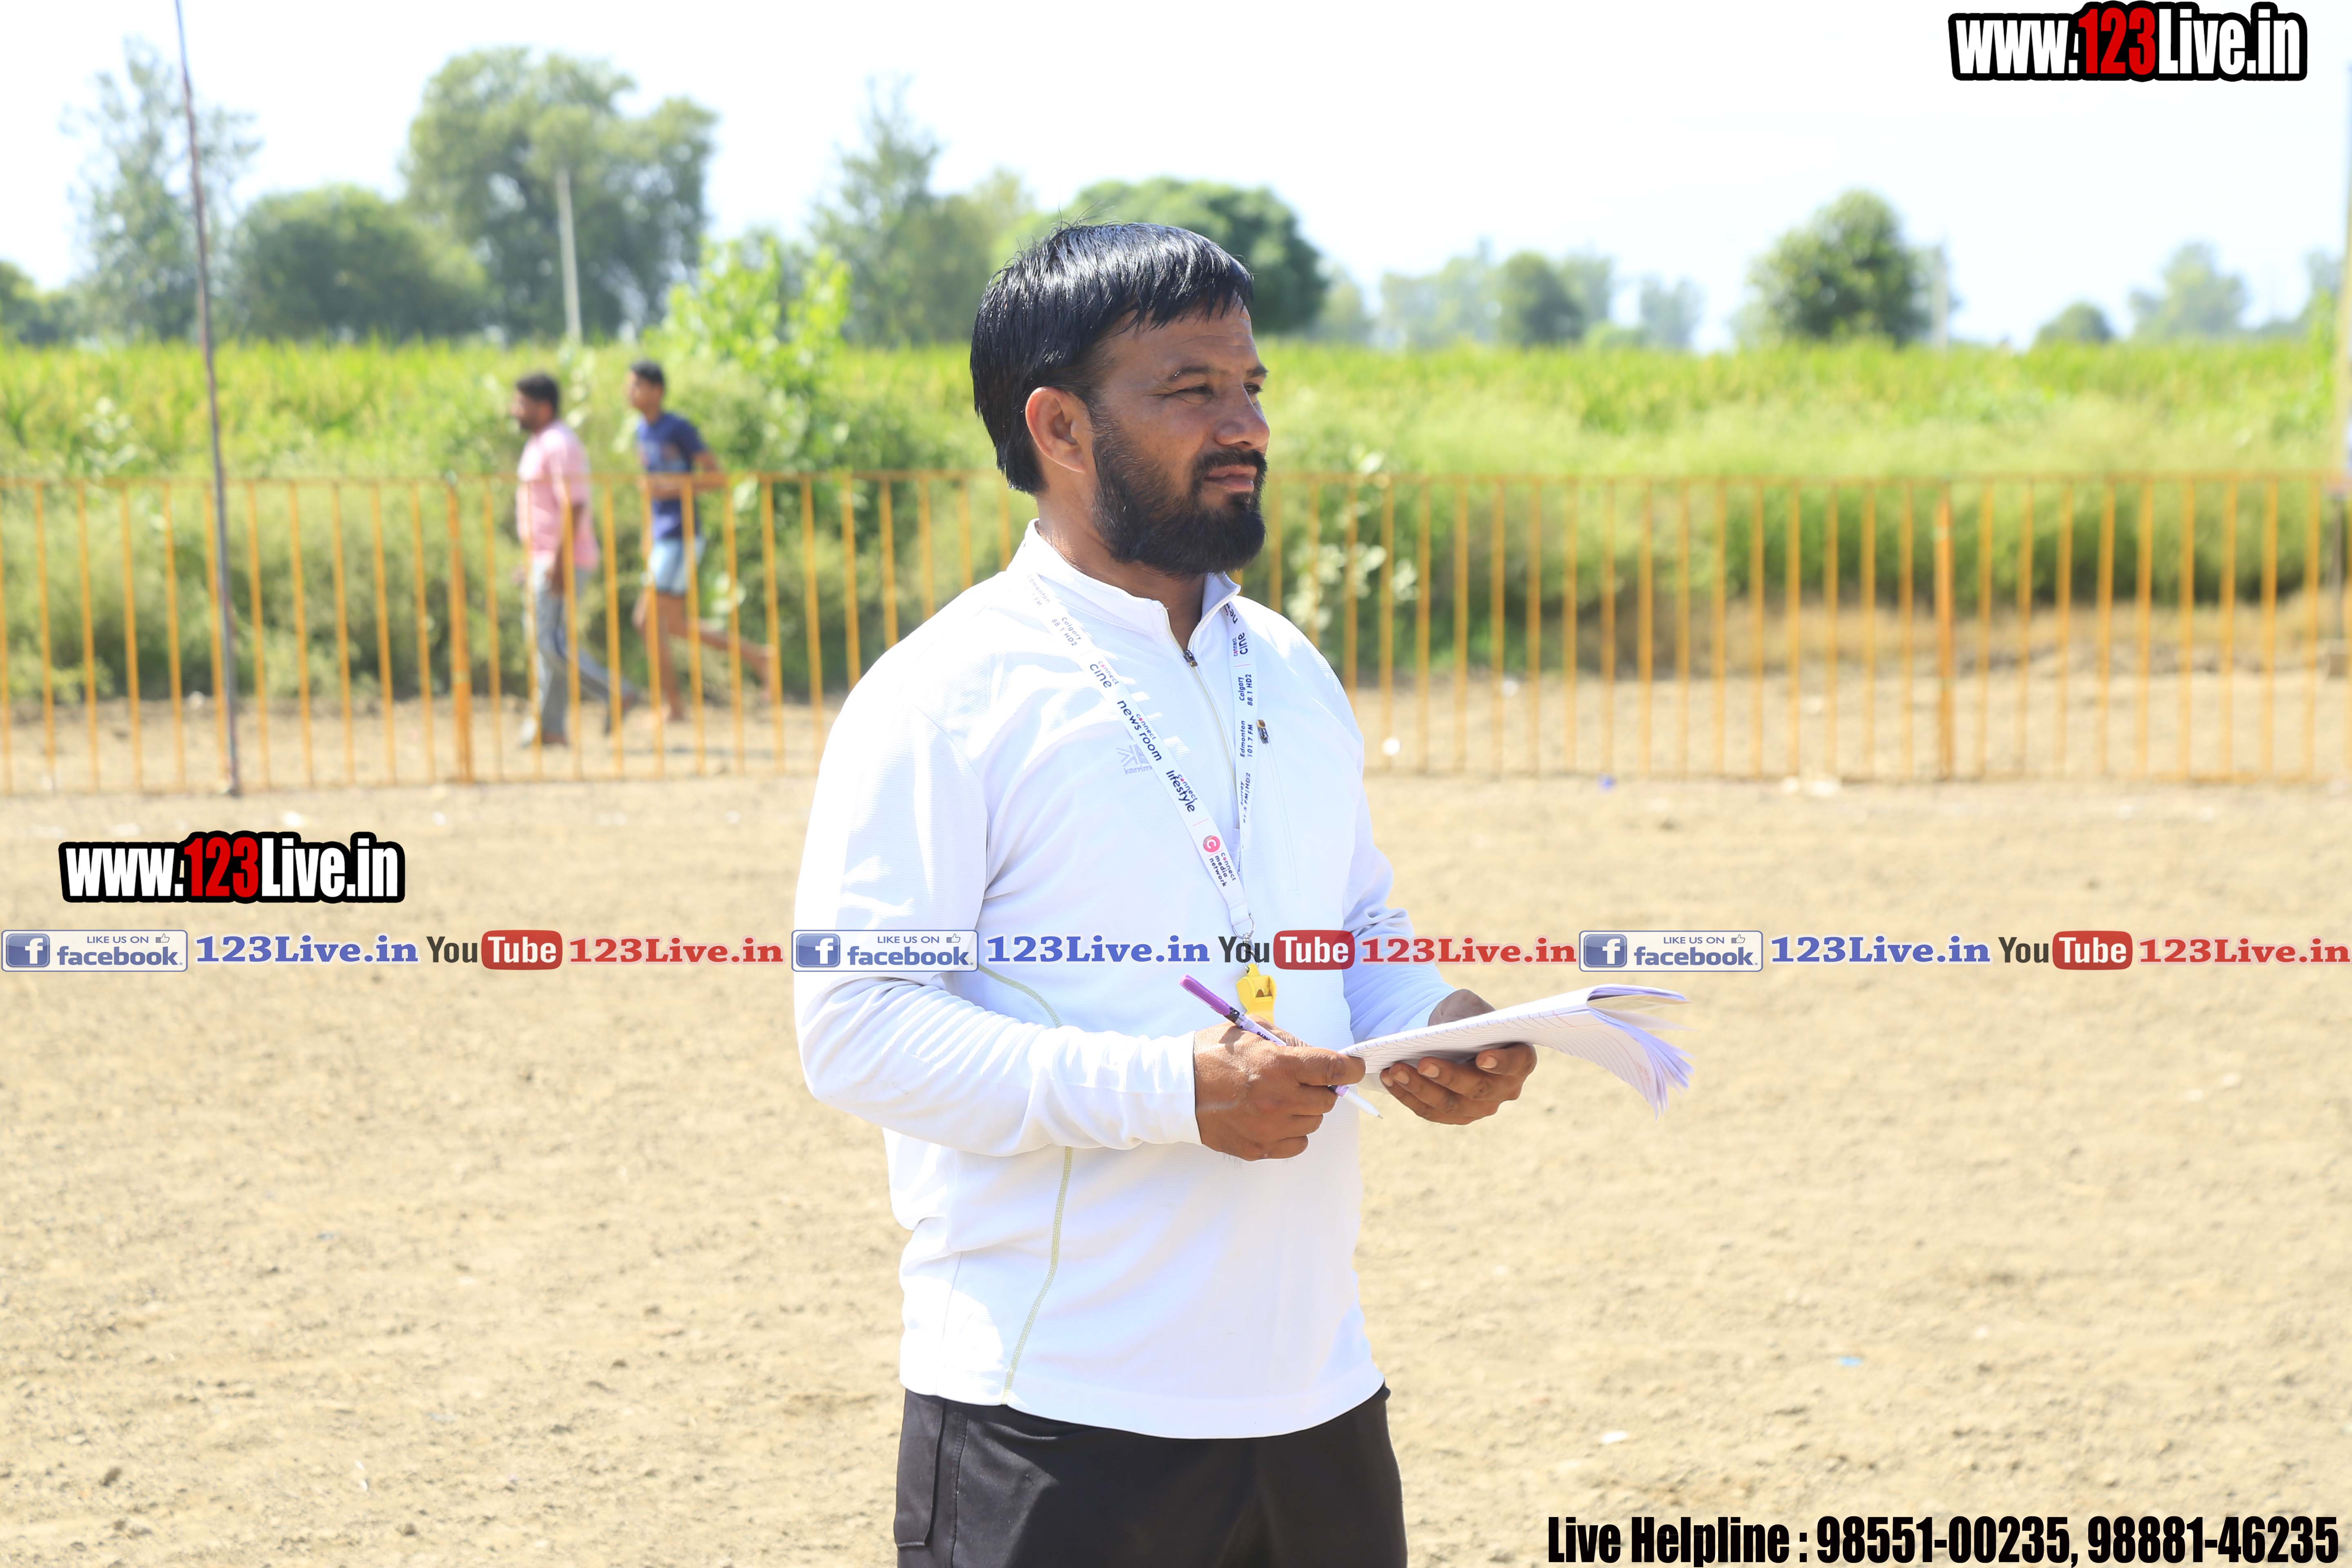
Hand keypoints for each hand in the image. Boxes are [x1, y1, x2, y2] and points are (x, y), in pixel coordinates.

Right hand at [1193, 1020, 1365, 1161]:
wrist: (1175, 1090)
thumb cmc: (1211, 1055)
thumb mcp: (1251, 1031)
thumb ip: (1289, 1042)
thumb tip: (1318, 1058)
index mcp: (1278, 1065)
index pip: (1333, 1069)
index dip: (1350, 1067)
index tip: (1351, 1067)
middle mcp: (1278, 1099)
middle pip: (1328, 1099)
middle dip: (1320, 1088)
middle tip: (1300, 1080)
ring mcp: (1269, 1128)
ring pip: (1314, 1122)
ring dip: (1305, 1109)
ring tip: (1279, 1098)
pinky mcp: (1259, 1149)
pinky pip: (1298, 1144)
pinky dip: (1293, 1132)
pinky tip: (1274, 1118)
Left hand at [1379, 989, 1536, 1123]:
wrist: (1452, 1034)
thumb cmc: (1465, 1016)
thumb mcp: (1466, 1005)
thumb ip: (1462, 1015)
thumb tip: (1445, 1032)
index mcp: (1520, 1057)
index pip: (1517, 1063)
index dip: (1502, 1062)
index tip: (1482, 1057)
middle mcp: (1506, 1087)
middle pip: (1479, 1089)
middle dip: (1449, 1077)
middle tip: (1423, 1063)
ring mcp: (1482, 1106)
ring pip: (1452, 1105)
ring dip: (1421, 1089)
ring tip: (1395, 1070)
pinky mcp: (1457, 1115)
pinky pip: (1432, 1112)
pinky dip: (1409, 1097)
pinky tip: (1391, 1080)